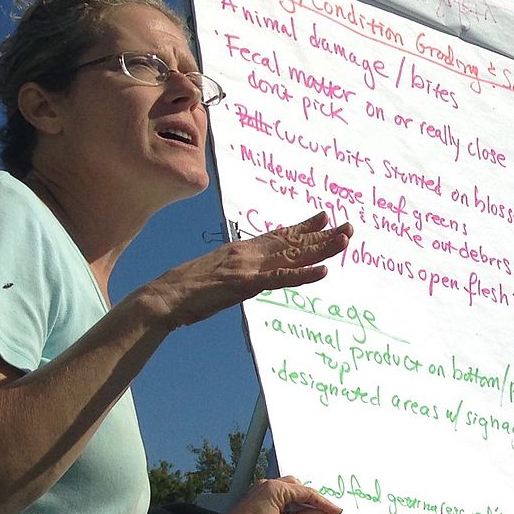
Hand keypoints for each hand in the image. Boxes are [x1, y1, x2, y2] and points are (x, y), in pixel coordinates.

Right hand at [145, 212, 350, 328]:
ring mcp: (248, 268)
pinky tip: (323, 272)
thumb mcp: (219, 272)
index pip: (279, 235)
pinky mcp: (245, 285)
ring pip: (292, 256)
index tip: (326, 217)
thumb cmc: (188, 288)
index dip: (305, 227)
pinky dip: (303, 275)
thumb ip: (239, 268)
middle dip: (323, 235)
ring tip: (345, 242)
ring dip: (321, 249)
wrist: (165, 296)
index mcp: (242, 250)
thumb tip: (252, 271)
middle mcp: (248, 253)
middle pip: (293, 242)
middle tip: (349, 227)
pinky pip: (280, 279)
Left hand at [212, 476, 342, 513]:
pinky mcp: (258, 497)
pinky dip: (291, 504)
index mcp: (276, 488)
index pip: (307, 493)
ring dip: (303, 502)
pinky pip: (280, 496)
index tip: (336, 512)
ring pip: (290, 491)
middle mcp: (269, 484)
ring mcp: (262, 489)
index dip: (324, 504)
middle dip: (314, 501)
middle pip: (299, 488)